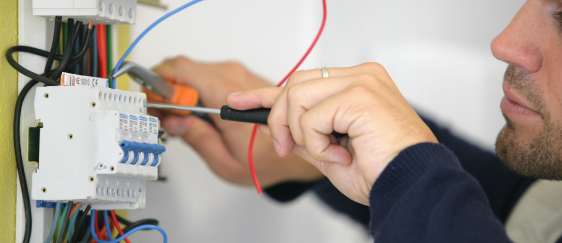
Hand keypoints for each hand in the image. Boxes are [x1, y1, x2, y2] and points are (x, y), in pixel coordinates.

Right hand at [151, 56, 322, 186]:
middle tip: (164, 114)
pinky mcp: (242, 78)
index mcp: (227, 98)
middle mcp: (234, 79)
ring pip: (196, 71)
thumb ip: (196, 138)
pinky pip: (209, 76)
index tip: (151, 101)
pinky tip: (198, 112)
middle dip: (168, 89)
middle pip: (185, 69)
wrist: (299, 147)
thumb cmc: (268, 159)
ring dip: (182, 91)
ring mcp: (239, 75)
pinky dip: (197, 90)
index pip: (181, 70)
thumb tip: (173, 119)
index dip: (159, 82)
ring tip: (182, 117)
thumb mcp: (225, 161)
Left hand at [227, 63, 437, 204]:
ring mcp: (361, 82)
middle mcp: (360, 77)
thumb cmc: (382, 171)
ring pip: (297, 96)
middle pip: (294, 84)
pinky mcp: (359, 95)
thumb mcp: (330, 152)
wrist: (410, 186)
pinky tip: (340, 154)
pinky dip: (318, 144)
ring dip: (302, 134)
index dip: (266, 93)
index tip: (240, 101)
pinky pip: (311, 118)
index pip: (302, 81)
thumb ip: (306, 134)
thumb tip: (277, 127)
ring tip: (328, 153)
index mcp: (357, 85)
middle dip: (280, 119)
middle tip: (287, 148)